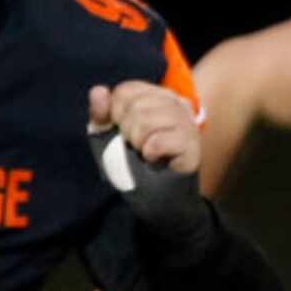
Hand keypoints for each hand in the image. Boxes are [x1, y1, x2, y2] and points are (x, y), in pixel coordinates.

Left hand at [89, 82, 215, 252]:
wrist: (159, 200)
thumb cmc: (134, 165)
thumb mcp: (109, 139)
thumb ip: (102, 115)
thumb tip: (98, 91)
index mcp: (156, 96)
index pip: (127, 90)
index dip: (115, 113)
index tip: (122, 131)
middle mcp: (176, 103)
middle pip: (136, 106)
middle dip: (127, 132)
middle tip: (137, 147)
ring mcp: (187, 122)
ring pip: (146, 121)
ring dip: (138, 144)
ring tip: (146, 153)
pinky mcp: (192, 144)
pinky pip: (157, 142)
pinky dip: (150, 154)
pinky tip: (157, 160)